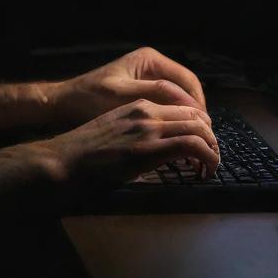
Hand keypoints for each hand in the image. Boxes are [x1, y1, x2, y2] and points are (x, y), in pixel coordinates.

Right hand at [46, 98, 219, 186]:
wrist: (64, 159)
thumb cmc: (82, 153)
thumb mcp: (112, 133)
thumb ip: (134, 135)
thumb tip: (153, 153)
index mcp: (136, 106)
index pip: (181, 108)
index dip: (199, 126)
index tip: (201, 145)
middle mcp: (145, 112)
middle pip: (195, 116)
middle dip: (211, 137)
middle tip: (212, 157)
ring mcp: (148, 128)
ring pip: (199, 129)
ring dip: (213, 149)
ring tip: (211, 166)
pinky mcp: (150, 148)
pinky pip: (192, 146)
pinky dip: (207, 158)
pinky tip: (205, 171)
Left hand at [49, 46, 205, 130]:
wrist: (65, 104)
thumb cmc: (89, 98)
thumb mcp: (121, 95)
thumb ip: (154, 94)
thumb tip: (187, 104)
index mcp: (150, 59)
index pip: (186, 80)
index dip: (197, 105)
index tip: (203, 127)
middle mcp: (153, 66)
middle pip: (187, 89)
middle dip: (196, 112)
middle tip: (203, 136)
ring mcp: (149, 79)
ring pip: (180, 99)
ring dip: (188, 117)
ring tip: (193, 138)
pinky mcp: (144, 94)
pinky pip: (168, 106)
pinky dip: (175, 119)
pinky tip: (176, 136)